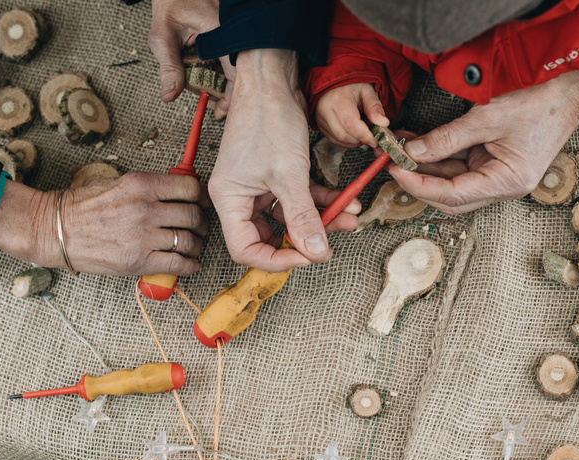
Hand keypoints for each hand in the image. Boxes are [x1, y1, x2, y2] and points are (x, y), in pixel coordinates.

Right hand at [0, 172, 208, 275]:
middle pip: (193, 216)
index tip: (202, 203)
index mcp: (141, 185)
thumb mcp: (118, 183)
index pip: (190, 188)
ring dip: (196, 245)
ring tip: (193, 245)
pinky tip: (190, 263)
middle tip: (200, 226)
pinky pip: (178, 264)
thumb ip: (149, 188)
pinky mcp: (139, 261)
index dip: (201, 197)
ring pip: (189, 241)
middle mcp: (146, 209)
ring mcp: (143, 236)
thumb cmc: (83, 206)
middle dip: (201, 223)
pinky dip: (190, 265)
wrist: (56, 230)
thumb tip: (178, 192)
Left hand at [147, 0, 234, 118]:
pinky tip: (205, 74)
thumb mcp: (162, 38)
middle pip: (237, 75)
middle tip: (209, 105)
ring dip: (220, 84)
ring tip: (204, 90)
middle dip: (224, 94)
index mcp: (219, 32)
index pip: (235, 73)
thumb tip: (169, 96)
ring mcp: (232, 35)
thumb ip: (168, 68)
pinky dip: (218, 72)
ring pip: (233, 69)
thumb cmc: (169, 6)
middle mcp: (231, 33)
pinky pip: (228, 60)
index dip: (230, 98)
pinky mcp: (229, 38)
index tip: (217, 113)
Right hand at [208, 49, 359, 272]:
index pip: (245, 249)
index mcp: (228, 199)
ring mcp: (259, 186)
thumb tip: (316, 252)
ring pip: (290, 218)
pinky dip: (322, 201)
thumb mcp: (289, 173)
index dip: (277, 259)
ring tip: (350, 216)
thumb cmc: (268, 119)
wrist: (273, 80)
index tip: (308, 256)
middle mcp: (240, 197)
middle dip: (305, 239)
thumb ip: (303, 216)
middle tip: (332, 241)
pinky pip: (299, 198)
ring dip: (321, 219)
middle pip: (270, 236)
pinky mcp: (277, 175)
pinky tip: (346, 201)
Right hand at [314, 83, 388, 148]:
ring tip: (362, 128)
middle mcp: (326, 111)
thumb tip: (383, 123)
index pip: (350, 123)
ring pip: (339, 140)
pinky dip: (348, 141)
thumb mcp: (367, 91)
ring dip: (355, 141)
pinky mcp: (321, 127)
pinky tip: (354, 132)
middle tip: (371, 132)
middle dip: (361, 139)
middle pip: (344, 135)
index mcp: (338, 99)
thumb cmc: (351, 86)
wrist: (334, 83)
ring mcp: (321, 120)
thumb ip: (375, 107)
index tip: (375, 140)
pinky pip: (335, 140)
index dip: (364, 135)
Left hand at [387, 62, 578, 213]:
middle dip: (419, 180)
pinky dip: (440, 158)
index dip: (420, 184)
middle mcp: (503, 187)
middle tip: (392, 162)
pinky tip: (420, 144)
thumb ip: (447, 137)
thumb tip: (413, 151)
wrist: (568, 96)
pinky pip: (461, 168)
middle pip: (450, 196)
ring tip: (401, 149)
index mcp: (507, 183)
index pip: (453, 194)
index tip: (396, 169)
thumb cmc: (539, 107)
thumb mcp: (487, 118)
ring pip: (453, 182)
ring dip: (427, 167)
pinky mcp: (494, 166)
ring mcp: (498, 178)